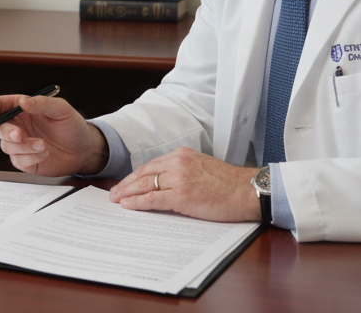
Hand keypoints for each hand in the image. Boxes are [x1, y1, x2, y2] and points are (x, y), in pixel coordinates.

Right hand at [0, 94, 107, 176]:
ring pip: (7, 146)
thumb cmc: (72, 126)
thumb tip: (23, 102)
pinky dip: (31, 158)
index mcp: (22, 109)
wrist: (84, 150)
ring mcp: (21, 144)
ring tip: (43, 145)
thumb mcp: (61, 109)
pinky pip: (18, 161)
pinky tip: (45, 153)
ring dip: (24, 147)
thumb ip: (42, 103)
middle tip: (20, 135)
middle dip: (6, 132)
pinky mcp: (26, 161)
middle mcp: (19, 126)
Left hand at [108, 147, 259, 222]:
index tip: (124, 183)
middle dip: (126, 184)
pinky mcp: (182, 195)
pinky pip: (153, 199)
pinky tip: (128, 205)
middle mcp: (178, 163)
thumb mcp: (201, 168)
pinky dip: (138, 202)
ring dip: (127, 193)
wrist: (247, 190)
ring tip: (116, 200)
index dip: (134, 175)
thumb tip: (164, 184)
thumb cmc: (228, 184)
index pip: (151, 165)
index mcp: (182, 155)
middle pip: (144, 173)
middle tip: (113, 192)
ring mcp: (180, 178)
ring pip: (145, 185)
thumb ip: (182, 171)